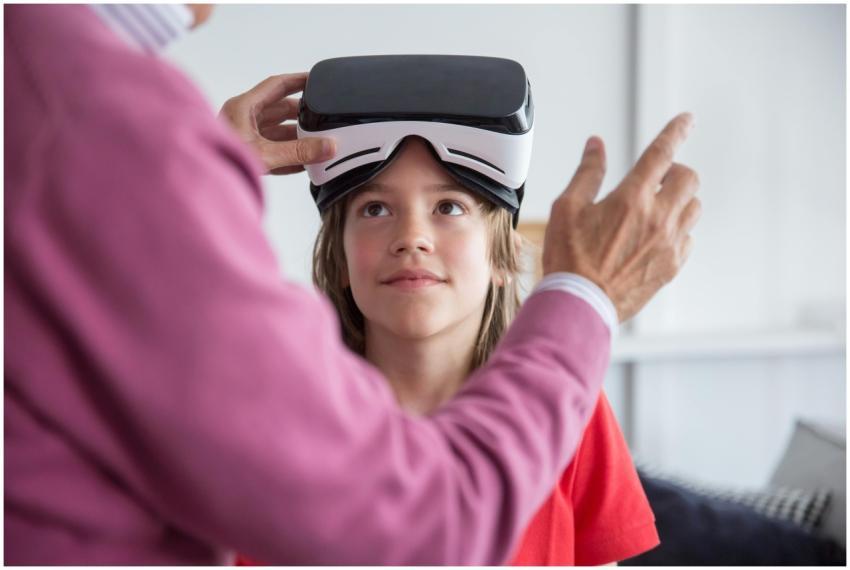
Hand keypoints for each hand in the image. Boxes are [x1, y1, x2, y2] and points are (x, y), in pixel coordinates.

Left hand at [219, 73, 335, 174]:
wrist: (203, 185)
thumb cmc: (220, 163)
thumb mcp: (265, 155)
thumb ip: (298, 152)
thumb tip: (328, 146)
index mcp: (242, 108)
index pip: (275, 85)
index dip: (298, 81)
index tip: (317, 79)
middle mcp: (242, 119)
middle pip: (279, 109)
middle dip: (303, 114)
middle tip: (323, 116)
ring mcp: (243, 137)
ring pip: (277, 131)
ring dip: (297, 137)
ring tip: (319, 141)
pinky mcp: (246, 155)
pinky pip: (273, 150)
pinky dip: (289, 154)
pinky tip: (304, 162)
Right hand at [542, 113, 700, 322]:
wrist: (580, 304)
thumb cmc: (569, 259)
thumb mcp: (567, 208)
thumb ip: (587, 173)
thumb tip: (596, 146)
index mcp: (632, 198)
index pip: (662, 152)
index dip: (676, 131)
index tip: (686, 120)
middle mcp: (658, 218)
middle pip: (689, 179)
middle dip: (675, 172)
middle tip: (657, 179)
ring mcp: (669, 244)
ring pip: (694, 208)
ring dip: (679, 200)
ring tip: (656, 209)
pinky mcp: (671, 266)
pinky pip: (689, 239)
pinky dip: (678, 230)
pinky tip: (657, 236)